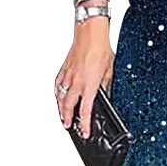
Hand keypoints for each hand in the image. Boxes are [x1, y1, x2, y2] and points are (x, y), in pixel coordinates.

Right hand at [54, 18, 113, 138]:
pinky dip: (57, 94)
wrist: (90, 33)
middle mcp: (76, 82)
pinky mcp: (63, 69)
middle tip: (68, 127)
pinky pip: (57, 85)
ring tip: (62, 117)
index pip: (86, 110)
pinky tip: (58, 97)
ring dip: (60, 109)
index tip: (84, 132)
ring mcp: (68, 76)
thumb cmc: (100, 48)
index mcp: (90, 84)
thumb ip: (106, 86)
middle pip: (68, 107)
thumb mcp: (109, 71)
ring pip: (60, 98)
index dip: (85, 124)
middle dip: (68, 119)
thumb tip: (105, 95)